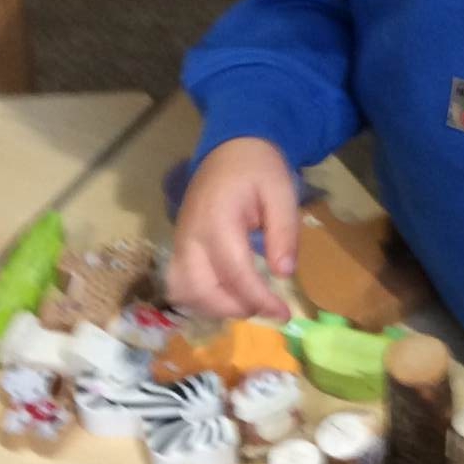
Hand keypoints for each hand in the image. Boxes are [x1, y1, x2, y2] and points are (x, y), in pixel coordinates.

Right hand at [166, 137, 298, 321]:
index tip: (284, 315)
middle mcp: (190, 235)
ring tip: (249, 302)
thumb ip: (284, 232)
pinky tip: (229, 296)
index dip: (259, 299)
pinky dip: (201, 299)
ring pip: (184, 292)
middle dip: (236, 308)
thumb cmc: (258, 169)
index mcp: (217, 219)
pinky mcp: (178, 246)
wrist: (229, 148)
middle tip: (268, 309)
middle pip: (201, 290)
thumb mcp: (282, 192)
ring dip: (215, 308)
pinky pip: (179, 284)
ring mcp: (179, 241)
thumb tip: (283, 274)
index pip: (234, 273)